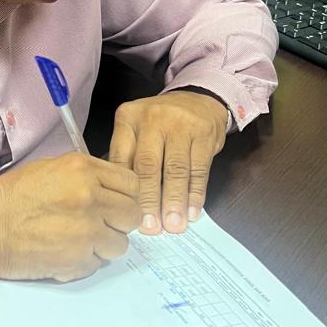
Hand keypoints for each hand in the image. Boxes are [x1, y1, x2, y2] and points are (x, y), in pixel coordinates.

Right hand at [0, 154, 141, 282]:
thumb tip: (112, 190)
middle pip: (132, 215)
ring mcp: (87, 230)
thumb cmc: (12, 198)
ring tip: (80, 241)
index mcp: (83, 170)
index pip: (131, 184)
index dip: (125, 197)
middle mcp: (90, 197)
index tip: (116, 204)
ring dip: (104, 245)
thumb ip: (86, 177)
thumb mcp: (51, 169)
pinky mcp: (79, 258)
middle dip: (119, 223)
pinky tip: (65, 252)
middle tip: (101, 225)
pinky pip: (99, 263)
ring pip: (121, 244)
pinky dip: (86, 261)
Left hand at [108, 91, 228, 234]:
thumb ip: (129, 158)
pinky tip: (192, 212)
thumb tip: (124, 202)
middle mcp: (152, 119)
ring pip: (175, 170)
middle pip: (148, 166)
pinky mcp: (203, 134)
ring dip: (174, 201)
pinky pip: (199, 169)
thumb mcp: (138, 130)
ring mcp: (180, 124)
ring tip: (174, 225)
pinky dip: (195, 194)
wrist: (198, 99)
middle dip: (149, 201)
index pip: (122, 159)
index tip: (127, 216)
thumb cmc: (161, 124)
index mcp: (127, 118)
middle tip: (151, 228)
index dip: (126, 192)